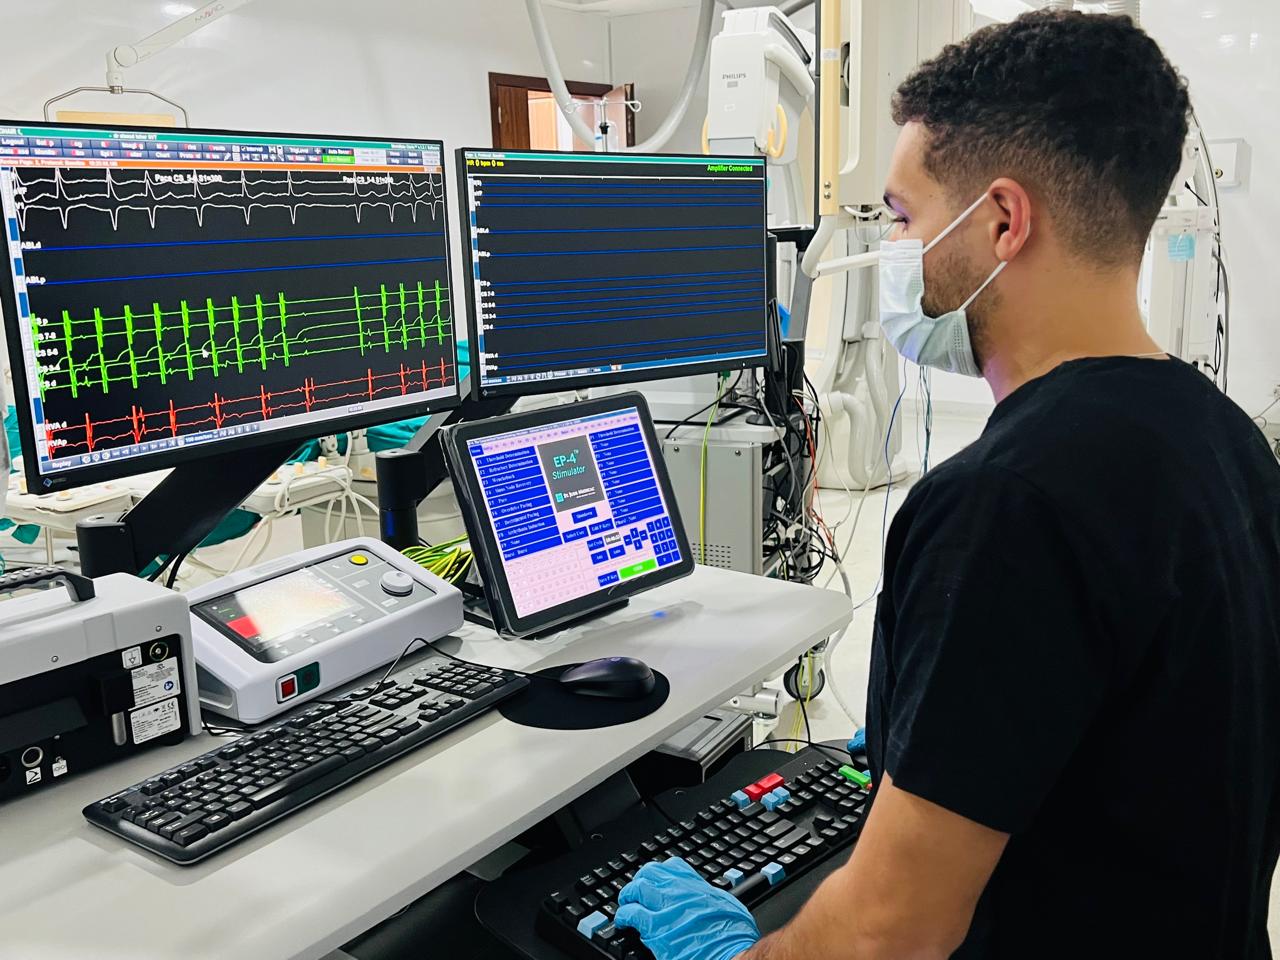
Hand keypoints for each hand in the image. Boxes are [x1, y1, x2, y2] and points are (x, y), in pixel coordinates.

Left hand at [615, 858, 760, 959]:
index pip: (672, 866)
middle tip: (634, 893)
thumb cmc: (735, 939)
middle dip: (639, 882)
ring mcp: (667, 908)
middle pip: (649, 873)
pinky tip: (622, 922)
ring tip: (625, 905)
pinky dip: (623, 916)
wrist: (733, 956)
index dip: (659, 873)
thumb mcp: (730, 908)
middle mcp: (680, 892)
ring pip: (636, 889)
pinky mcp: (657, 930)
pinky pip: (631, 914)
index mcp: (698, 887)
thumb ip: (713, 900)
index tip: (655, 881)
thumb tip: (709, 901)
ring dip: (628, 897)